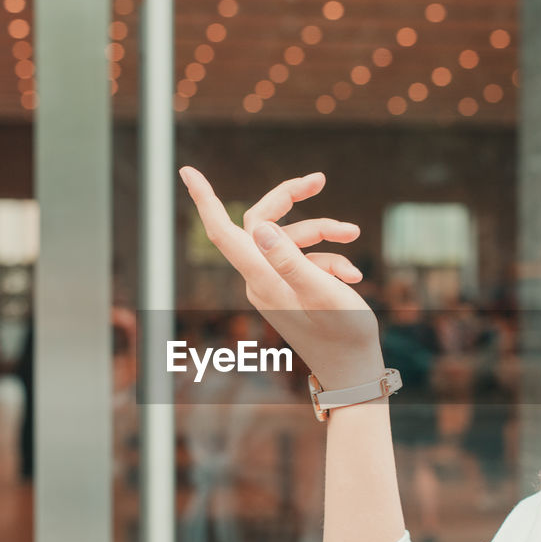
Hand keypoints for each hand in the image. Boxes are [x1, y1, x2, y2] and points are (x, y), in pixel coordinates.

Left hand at [179, 166, 383, 388]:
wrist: (353, 370)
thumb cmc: (342, 334)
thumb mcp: (322, 292)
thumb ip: (290, 259)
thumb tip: (258, 226)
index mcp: (261, 279)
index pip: (223, 232)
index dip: (205, 199)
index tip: (187, 171)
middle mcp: (261, 280)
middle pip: (262, 222)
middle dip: (292, 199)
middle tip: (319, 179)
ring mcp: (274, 284)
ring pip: (292, 239)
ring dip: (325, 233)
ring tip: (354, 235)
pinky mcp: (289, 289)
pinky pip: (304, 260)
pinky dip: (330, 260)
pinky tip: (353, 276)